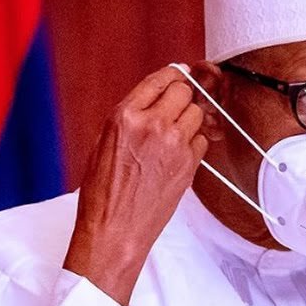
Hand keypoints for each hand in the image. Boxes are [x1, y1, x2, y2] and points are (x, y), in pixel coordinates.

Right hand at [63, 65, 207, 305]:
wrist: (115, 229)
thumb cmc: (103, 191)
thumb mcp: (104, 141)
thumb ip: (131, 115)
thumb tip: (155, 96)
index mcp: (126, 116)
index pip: (160, 79)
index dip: (172, 76)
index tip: (179, 75)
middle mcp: (153, 125)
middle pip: (184, 91)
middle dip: (181, 96)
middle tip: (175, 108)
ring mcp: (175, 144)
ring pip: (198, 113)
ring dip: (189, 119)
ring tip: (174, 135)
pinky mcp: (190, 163)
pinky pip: (202, 139)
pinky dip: (194, 143)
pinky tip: (178, 154)